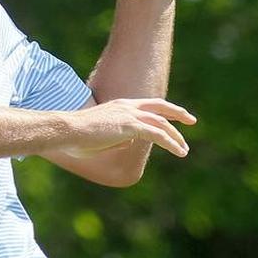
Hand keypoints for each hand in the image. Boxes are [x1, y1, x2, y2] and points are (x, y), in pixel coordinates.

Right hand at [61, 98, 196, 158]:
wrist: (67, 130)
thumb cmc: (75, 136)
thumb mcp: (99, 135)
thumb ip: (115, 137)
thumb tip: (127, 142)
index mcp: (118, 105)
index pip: (146, 105)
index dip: (160, 110)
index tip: (171, 117)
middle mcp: (126, 106)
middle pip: (159, 107)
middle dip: (177, 113)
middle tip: (191, 120)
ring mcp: (129, 115)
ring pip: (162, 123)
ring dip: (176, 136)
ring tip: (184, 149)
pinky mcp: (131, 126)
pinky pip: (158, 134)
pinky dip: (171, 143)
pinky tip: (179, 152)